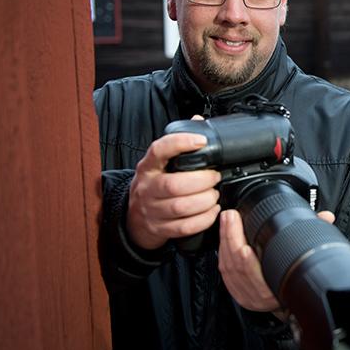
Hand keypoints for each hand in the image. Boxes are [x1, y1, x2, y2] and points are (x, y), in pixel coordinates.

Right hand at [126, 130, 221, 249]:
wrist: (135, 218)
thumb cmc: (154, 185)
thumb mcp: (160, 163)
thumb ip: (178, 143)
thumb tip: (197, 121)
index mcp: (148, 166)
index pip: (159, 150)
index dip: (180, 143)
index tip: (201, 141)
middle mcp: (147, 187)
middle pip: (174, 184)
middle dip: (202, 181)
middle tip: (214, 177)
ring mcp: (152, 209)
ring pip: (181, 207)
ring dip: (204, 201)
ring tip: (214, 194)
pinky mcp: (160, 228)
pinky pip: (185, 227)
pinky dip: (203, 219)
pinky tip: (212, 211)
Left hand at [218, 208, 334, 314]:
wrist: (290, 307)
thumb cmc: (297, 279)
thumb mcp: (306, 260)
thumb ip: (315, 236)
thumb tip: (325, 218)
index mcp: (275, 292)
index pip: (257, 279)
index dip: (248, 264)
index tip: (244, 246)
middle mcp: (258, 296)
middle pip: (238, 267)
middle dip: (232, 238)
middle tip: (231, 217)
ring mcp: (244, 294)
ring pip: (228, 267)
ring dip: (225, 241)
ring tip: (226, 220)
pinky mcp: (236, 291)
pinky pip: (224, 271)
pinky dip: (222, 252)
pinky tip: (222, 238)